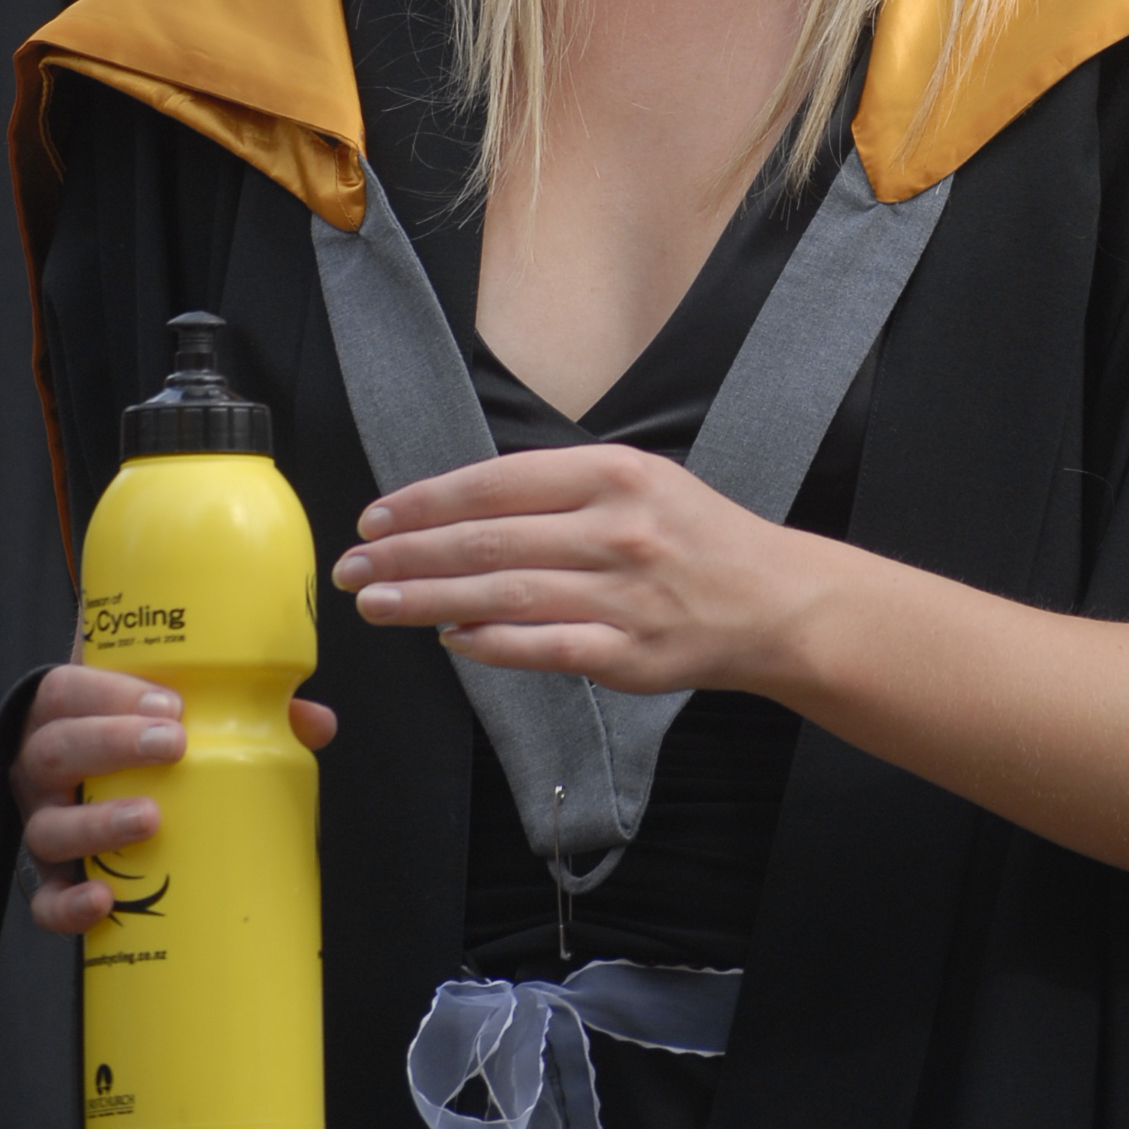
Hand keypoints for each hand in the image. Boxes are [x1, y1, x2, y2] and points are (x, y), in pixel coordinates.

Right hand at [13, 662, 337, 936]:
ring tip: (150, 819)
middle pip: (53, 750)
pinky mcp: (49, 877)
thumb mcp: (173, 706)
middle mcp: (44, 766)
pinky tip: (103, 900)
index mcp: (69, 709)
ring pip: (46, 826)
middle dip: (111, 744)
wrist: (89, 777)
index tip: (172, 704)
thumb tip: (317, 723)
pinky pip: (43, 899)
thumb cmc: (138, 731)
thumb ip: (240, 706)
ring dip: (96, 823)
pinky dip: (66, 904)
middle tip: (172, 745)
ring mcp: (44, 822)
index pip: (68, 690)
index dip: (111, 694)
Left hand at [331, 445, 823, 694]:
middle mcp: (615, 529)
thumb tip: (464, 508)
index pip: (497, 484)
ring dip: (427, 600)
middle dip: (407, 554)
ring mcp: (621, 594)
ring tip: (376, 604)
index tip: (376, 517)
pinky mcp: (626, 653)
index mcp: (614, 475)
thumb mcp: (640, 482)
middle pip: (487, 541)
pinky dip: (488, 644)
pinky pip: (540, 648)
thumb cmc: (698, 538)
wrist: (776, 602)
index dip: (427, 501)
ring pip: (501, 595)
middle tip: (353, 566)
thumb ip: (561, 490)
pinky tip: (449, 640)